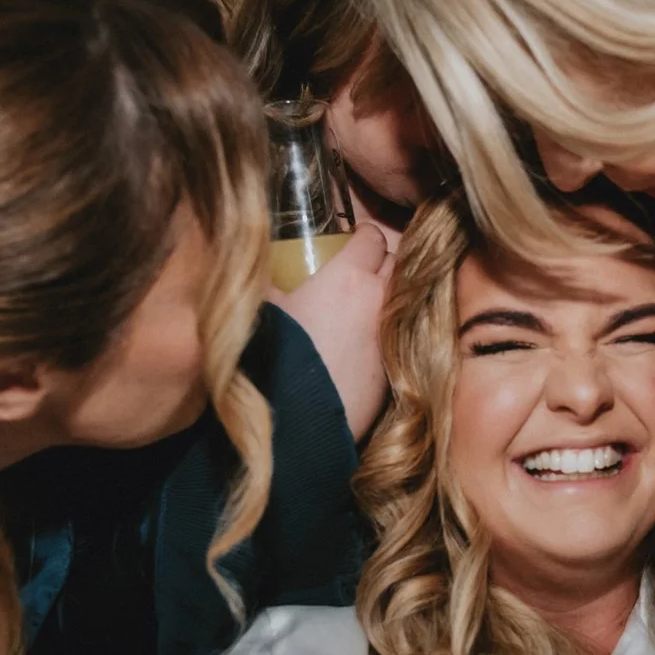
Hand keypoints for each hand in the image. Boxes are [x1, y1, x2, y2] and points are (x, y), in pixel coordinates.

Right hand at [268, 223, 393, 437]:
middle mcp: (380, 301)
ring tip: (363, 309)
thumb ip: (267, 288)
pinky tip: (362, 347)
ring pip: (400, 303)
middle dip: (382, 263)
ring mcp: (391, 336)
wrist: (299, 419)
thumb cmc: (278, 355)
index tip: (355, 239)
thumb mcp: (265, 312)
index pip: (372, 238)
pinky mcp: (394, 370)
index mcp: (350, 276)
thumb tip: (254, 276)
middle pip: (396, 265)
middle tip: (362, 270)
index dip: (363, 236)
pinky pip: (395, 340)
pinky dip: (383, 336)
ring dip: (385, 300)